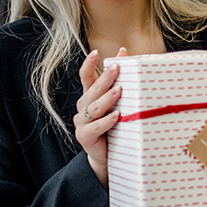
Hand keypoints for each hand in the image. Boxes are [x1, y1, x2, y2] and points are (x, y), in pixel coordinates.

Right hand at [75, 47, 126, 186]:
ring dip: (107, 98)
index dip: (89, 64)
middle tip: (116, 68)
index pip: (86, 77)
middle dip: (105, 78)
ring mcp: (82, 122)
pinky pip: (96, 126)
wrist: (106, 155)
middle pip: (92, 90)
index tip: (96, 53)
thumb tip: (125, 52)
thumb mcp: (117, 103)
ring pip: (94, 108)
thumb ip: (119, 80)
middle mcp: (84, 107)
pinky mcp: (85, 136)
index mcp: (90, 96)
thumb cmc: (114, 126)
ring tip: (120, 91)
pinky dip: (106, 121)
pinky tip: (116, 116)